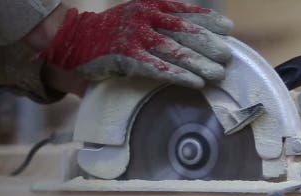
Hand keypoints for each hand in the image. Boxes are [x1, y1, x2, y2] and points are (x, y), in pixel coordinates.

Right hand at [34, 0, 233, 92]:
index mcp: (149, 6)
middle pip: (184, 31)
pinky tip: (196, 82)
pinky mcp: (127, 58)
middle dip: (208, 43)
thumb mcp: (137, 19)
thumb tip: (193, 39)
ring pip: (175, 51)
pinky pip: (159, 68)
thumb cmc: (110, 32)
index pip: (184, 10)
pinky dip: (180, 75)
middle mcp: (144, 18)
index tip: (227, 28)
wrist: (72, 38)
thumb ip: (160, 24)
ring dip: (200, 62)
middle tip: (227, 55)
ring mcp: (135, 37)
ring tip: (218, 73)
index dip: (207, 19)